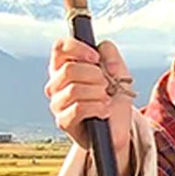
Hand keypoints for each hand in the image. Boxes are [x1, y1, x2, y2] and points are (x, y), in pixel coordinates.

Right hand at [45, 38, 133, 175]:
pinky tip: (104, 111)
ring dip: (98, 93)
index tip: (95, 58)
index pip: (60, 48)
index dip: (78, 48)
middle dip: (95, 76)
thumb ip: (110, 53)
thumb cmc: (113, 98)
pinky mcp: (63, 122)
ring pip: (74, 89)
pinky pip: (79, 108)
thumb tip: (101, 51)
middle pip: (69, 69)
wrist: (118, 128)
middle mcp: (56, 84)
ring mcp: (57, 103)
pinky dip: (98, 108)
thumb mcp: (118, 70)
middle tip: (105, 85)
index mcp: (65, 67)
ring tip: (105, 99)